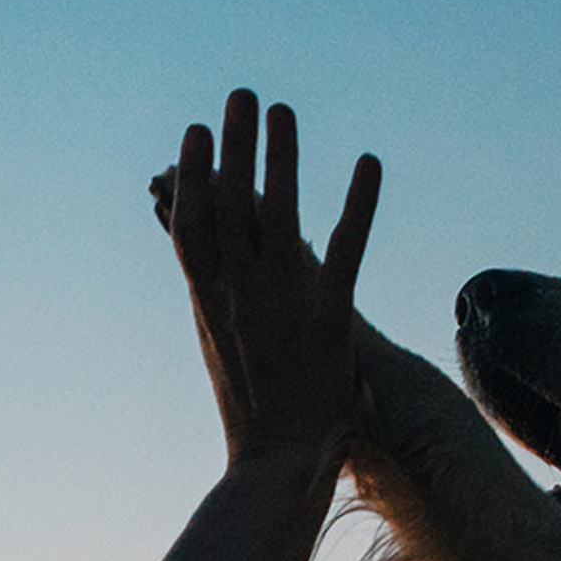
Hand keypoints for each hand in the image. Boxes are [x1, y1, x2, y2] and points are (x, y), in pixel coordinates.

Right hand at [154, 91, 379, 476]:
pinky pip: (346, 248)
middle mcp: (239, 294)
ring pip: (278, 213)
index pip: (192, 223)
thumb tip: (213, 279)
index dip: (192, 173)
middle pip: (229, 203)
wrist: (273, 464)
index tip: (195, 132)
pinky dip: (359, 203)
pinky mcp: (329, 318)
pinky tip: (368, 162)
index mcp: (209, 302)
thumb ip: (221, 305)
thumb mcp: (222, 349)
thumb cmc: (253, 414)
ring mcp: (282, 303)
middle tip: (239, 95)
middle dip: (233, 145)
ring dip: (281, 156)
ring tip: (282, 110)